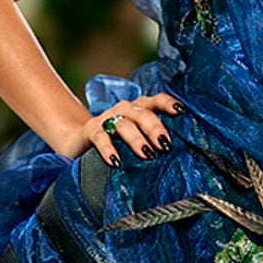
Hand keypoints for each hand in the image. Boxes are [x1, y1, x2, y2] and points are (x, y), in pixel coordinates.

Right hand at [67, 93, 183, 164]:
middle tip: (164, 144)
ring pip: (123, 124)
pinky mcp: (90, 131)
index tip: (180, 111)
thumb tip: (182, 159)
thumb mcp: (138, 140)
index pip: (156, 101)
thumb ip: (154, 142)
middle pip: (142, 113)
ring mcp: (107, 118)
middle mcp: (124, 110)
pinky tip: (115, 161)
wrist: (80, 143)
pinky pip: (100, 137)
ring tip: (147, 154)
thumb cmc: (118, 143)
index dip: (167, 103)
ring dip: (136, 138)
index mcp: (140, 109)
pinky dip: (108, 148)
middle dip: (154, 127)